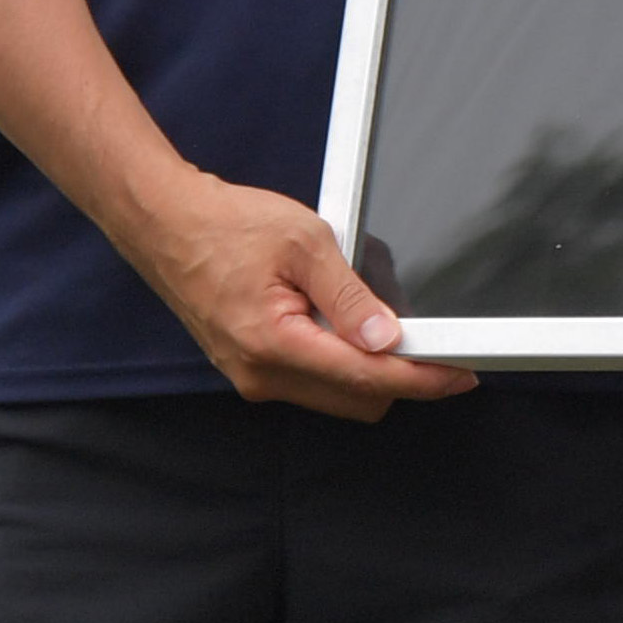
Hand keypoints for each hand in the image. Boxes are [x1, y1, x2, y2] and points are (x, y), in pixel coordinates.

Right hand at [121, 171, 478, 419]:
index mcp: (275, 345)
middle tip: (431, 341)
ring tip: (377, 319)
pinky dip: (340, 361)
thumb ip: (350, 295)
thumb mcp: (305, 242)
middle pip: (357, 400)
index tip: (458, 376)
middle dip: (401, 376)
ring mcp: (252, 377)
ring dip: (369, 368)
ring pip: (336, 395)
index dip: (421, 379)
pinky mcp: (250, 368)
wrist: (165, 223)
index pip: (367, 379)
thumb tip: (387, 336)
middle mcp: (261, 375)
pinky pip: (311, 381)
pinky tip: (342, 322)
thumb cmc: (225, 225)